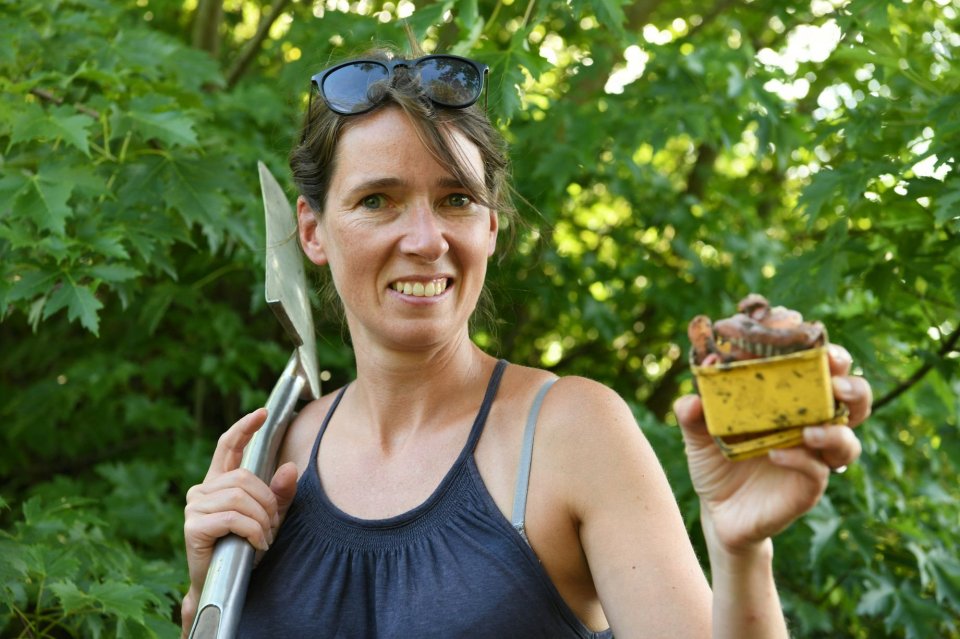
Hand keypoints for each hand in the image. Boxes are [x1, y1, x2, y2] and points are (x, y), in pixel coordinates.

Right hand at [180, 408, 298, 635]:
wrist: (223, 584)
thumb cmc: (244, 547)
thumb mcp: (269, 517)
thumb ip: (280, 494)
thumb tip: (289, 468)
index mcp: (218, 482)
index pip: (229, 446)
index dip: (244, 428)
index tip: (263, 413)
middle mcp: (202, 490)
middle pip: (244, 477)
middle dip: (267, 501)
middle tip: (272, 526)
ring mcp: (194, 507)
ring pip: (240, 497)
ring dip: (261, 519)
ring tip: (265, 537)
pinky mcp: (193, 526)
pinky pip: (233, 518)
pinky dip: (253, 531)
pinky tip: (257, 544)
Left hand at [674, 343, 870, 553]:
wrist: (717, 513)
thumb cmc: (715, 461)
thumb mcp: (696, 434)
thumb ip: (692, 414)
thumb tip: (692, 396)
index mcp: (789, 400)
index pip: (814, 365)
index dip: (814, 344)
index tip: (798, 324)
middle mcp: (811, 424)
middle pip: (852, 397)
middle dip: (851, 382)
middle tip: (834, 374)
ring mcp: (814, 457)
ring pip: (847, 440)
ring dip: (834, 429)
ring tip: (808, 428)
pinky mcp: (808, 488)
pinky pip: (816, 472)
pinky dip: (800, 461)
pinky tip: (777, 455)